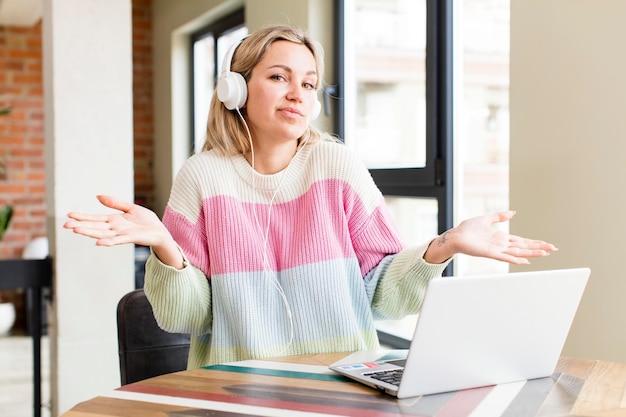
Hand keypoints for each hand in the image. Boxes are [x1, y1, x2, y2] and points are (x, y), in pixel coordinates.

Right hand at [64, 195, 168, 246]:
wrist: (160, 230)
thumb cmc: (146, 221)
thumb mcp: (130, 208)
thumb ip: (114, 203)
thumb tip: (97, 197)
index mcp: (113, 220)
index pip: (94, 218)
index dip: (82, 217)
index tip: (69, 214)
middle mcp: (114, 228)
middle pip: (94, 226)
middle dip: (80, 225)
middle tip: (65, 224)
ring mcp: (121, 234)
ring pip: (102, 233)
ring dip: (89, 232)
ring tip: (76, 230)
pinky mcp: (130, 238)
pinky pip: (117, 240)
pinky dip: (108, 241)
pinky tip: (98, 242)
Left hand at [423, 211, 556, 264]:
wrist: (455, 236)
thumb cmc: (468, 229)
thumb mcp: (487, 219)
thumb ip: (500, 216)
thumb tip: (513, 212)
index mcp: (501, 238)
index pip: (522, 241)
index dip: (534, 242)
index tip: (547, 244)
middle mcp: (502, 245)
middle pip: (524, 247)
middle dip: (539, 248)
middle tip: (553, 249)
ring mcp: (497, 250)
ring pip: (518, 252)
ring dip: (532, 253)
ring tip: (545, 254)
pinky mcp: (490, 253)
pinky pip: (505, 257)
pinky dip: (515, 259)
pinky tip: (525, 260)